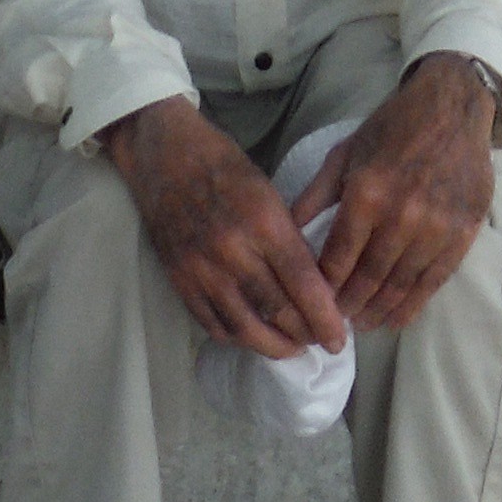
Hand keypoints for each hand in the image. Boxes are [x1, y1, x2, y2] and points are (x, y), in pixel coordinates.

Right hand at [99, 99, 348, 359]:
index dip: (324, 318)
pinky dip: (236, 338)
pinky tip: (252, 336)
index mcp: (262, 221)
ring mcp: (202, 269)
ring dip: (273, 346)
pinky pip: (212, 324)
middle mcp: (233, 251)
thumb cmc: (222, 163)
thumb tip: (312, 282)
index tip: (338, 338)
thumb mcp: (267, 190)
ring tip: (291, 347)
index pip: (302, 283)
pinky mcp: (179, 280)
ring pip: (244, 328)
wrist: (162, 153)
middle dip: (306, 335)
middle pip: (277, 311)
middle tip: (321, 342)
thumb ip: (287, 236)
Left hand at [291, 56, 498, 330]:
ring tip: (360, 325)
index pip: (338, 257)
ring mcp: (435, 229)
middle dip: (347, 306)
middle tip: (333, 326)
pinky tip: (395, 319)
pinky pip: (433, 282)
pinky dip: (412, 306)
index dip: (324, 288)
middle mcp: (401, 216)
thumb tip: (286, 233)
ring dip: (377, 311)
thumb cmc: (392, 128)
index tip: (311, 305)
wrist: (452, 108)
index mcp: (366, 194)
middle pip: (368, 278)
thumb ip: (315, 195)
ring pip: (400, 286)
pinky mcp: (462, 235)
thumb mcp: (344, 153)